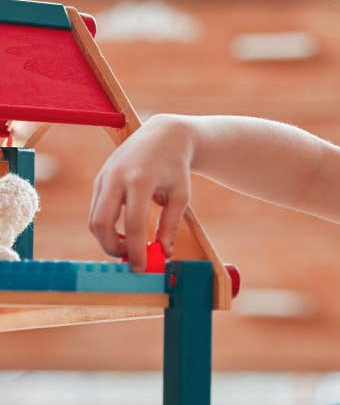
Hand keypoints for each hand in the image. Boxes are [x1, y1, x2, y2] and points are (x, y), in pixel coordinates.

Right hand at [89, 114, 194, 271]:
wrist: (164, 135)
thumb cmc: (176, 168)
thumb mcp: (180, 196)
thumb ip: (169, 225)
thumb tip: (162, 253)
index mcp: (140, 181)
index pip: (132, 225)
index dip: (135, 250)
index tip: (142, 268)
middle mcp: (116, 178)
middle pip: (101, 223)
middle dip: (112, 247)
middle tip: (130, 259)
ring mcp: (103, 177)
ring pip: (93, 219)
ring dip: (108, 239)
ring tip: (130, 247)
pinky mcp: (99, 179)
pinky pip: (96, 209)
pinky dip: (106, 227)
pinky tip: (124, 234)